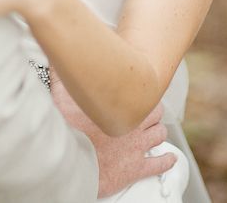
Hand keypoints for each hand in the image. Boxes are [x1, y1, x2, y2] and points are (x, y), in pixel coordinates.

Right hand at [51, 73, 175, 197]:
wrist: (72, 162)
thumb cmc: (68, 128)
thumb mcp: (62, 94)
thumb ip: (61, 74)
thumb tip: (57, 58)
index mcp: (123, 105)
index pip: (144, 91)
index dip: (142, 91)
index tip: (139, 90)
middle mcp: (135, 124)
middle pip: (155, 112)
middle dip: (151, 111)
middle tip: (145, 111)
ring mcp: (137, 147)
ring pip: (159, 135)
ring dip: (157, 132)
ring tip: (154, 131)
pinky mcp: (136, 169)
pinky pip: (159, 164)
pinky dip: (166, 161)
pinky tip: (169, 159)